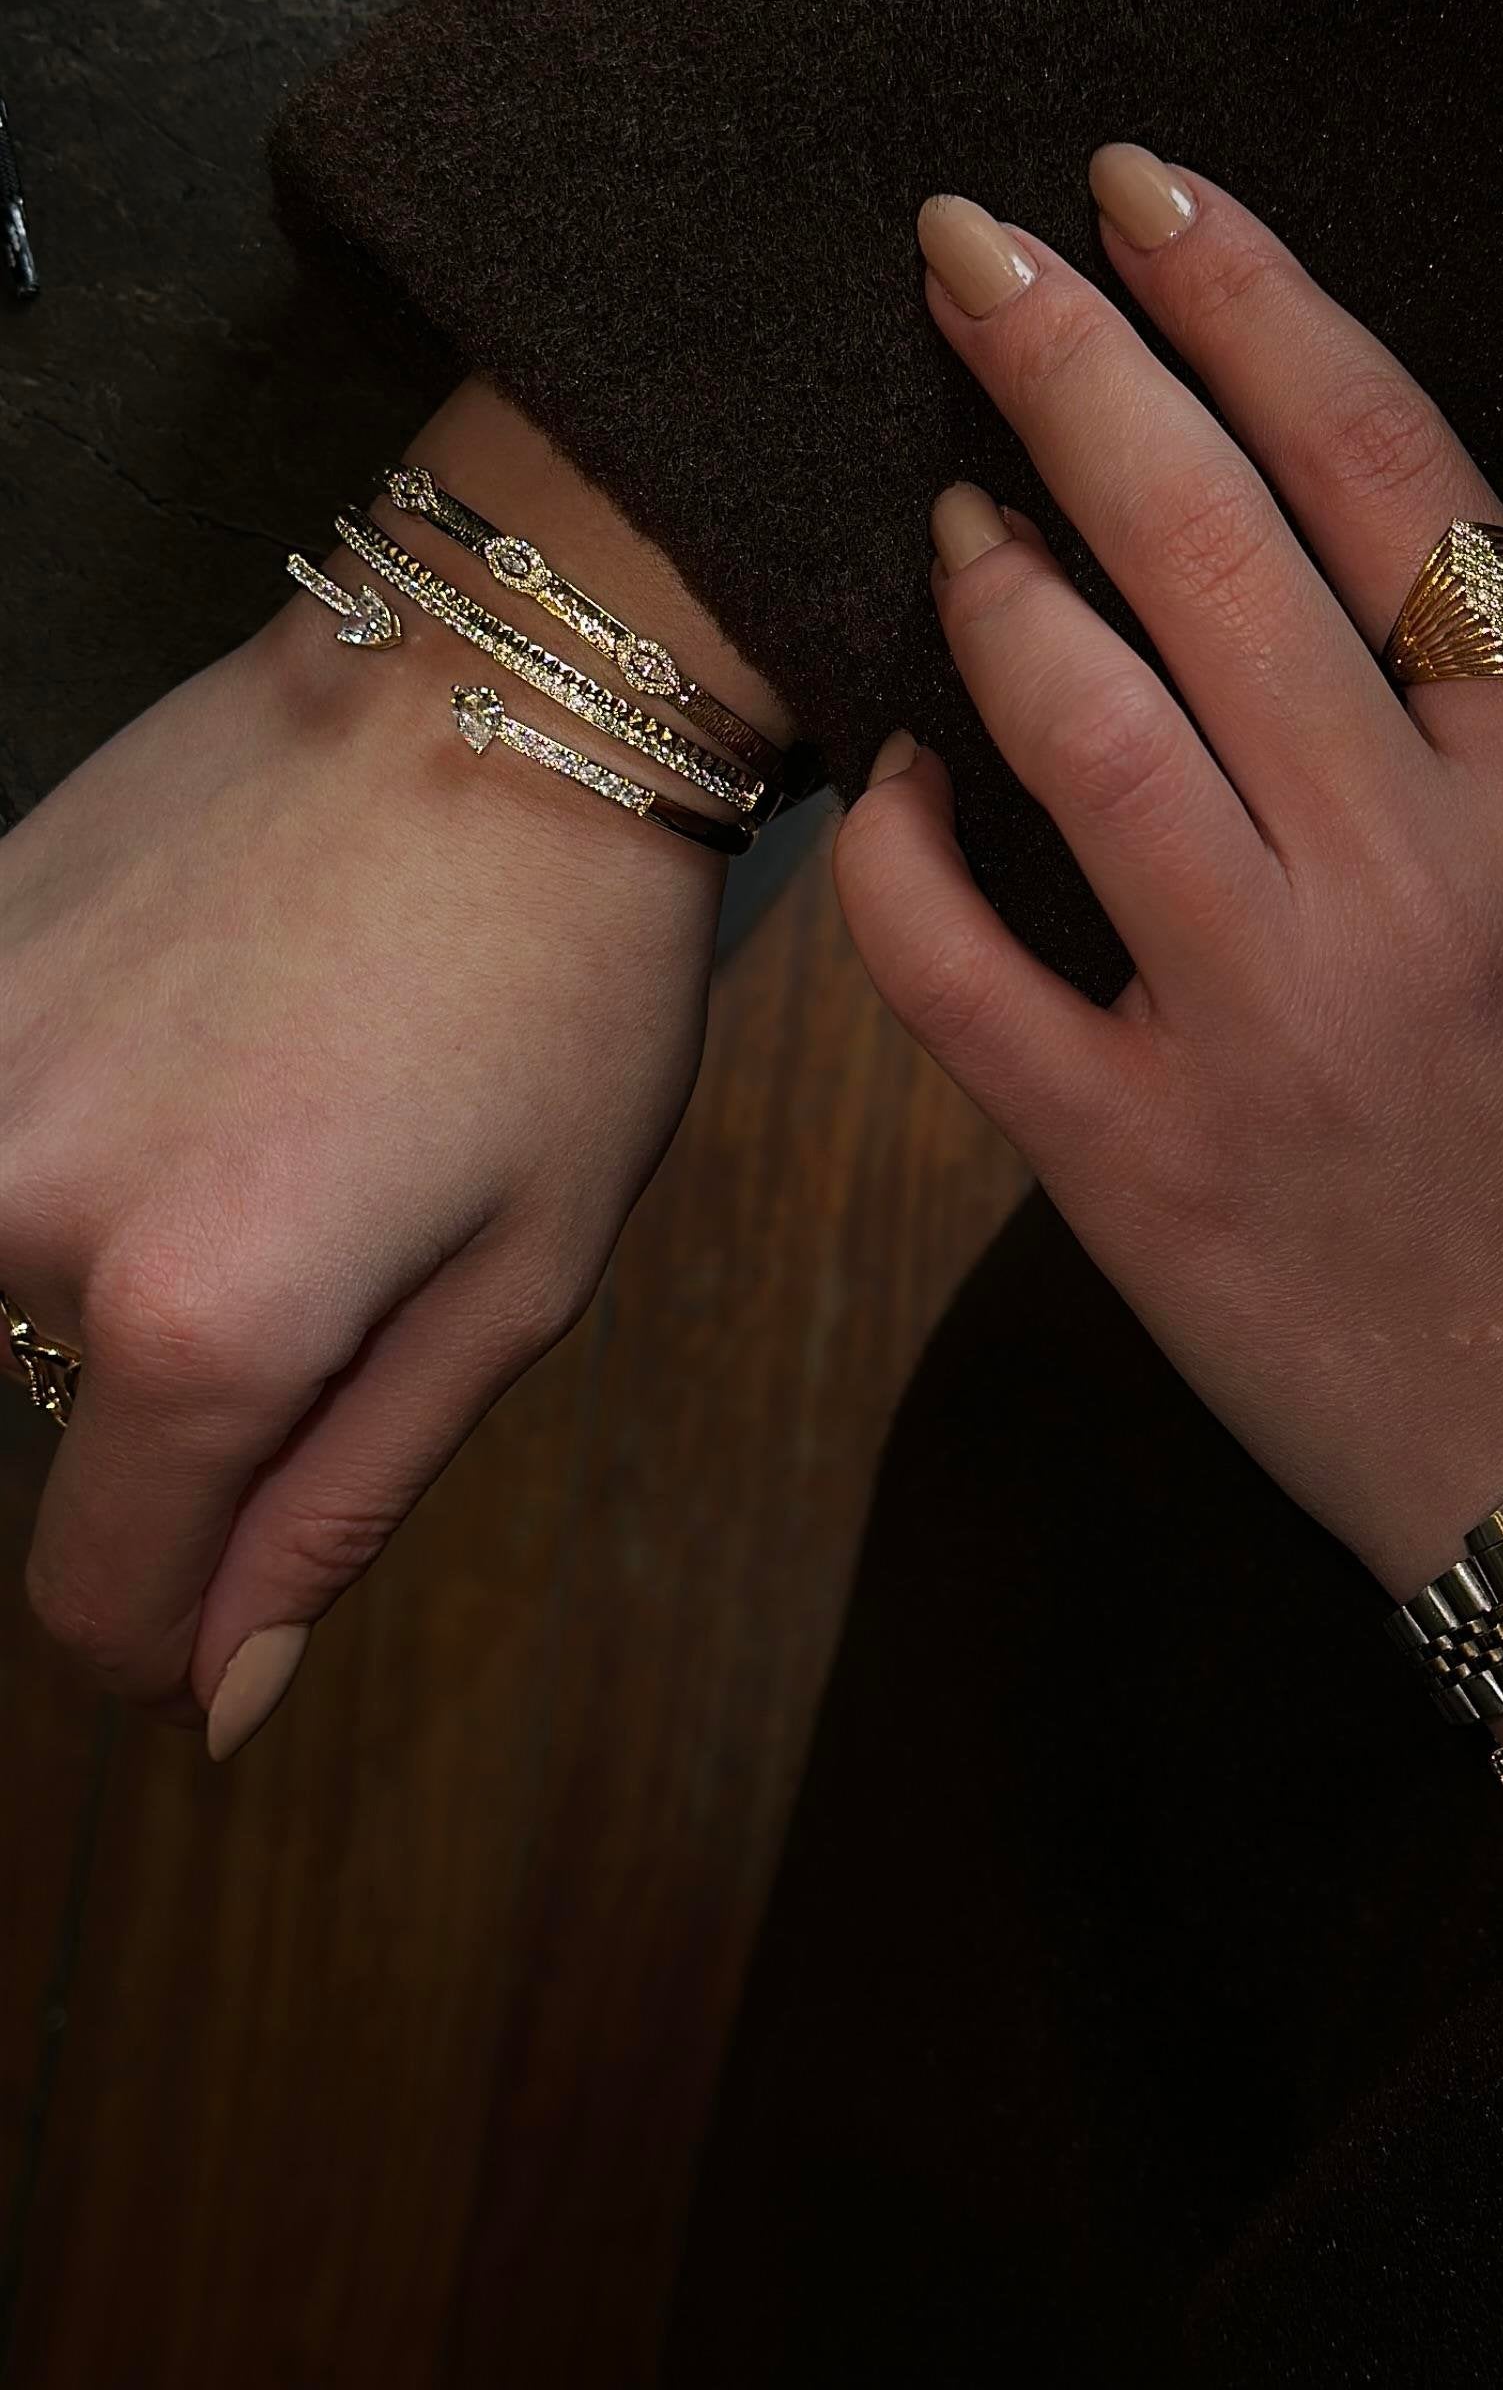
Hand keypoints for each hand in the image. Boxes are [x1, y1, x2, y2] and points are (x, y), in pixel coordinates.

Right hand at [0, 379, 778, 1753]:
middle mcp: (21, 1205)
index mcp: (198, 1319)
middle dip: (173, 1398)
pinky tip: (191, 1038)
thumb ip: (342, 1500)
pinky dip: (57, 1139)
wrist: (490, 687)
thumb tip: (214, 1702)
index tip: (221, 1601)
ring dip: (98, 1258)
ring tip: (266, 1112)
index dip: (164, 1637)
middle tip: (336, 1223)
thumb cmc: (560, 991)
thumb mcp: (518, 1280)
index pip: (99, 1598)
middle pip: (54, 1427)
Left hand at [837, 152, 1502, 1667]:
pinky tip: (889, 766)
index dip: (1244, 294)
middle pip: (1206, 541)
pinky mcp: (1136, 1167)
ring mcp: (1266, 1024)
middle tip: (960, 240)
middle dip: (1064, 354)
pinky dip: (897, 847)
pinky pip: (955, 966)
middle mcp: (1419, 876)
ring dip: (987, 572)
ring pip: (1075, 719)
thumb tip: (1327, 521)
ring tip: (949, 490)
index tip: (1137, 184)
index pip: (1385, 465)